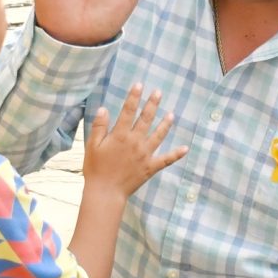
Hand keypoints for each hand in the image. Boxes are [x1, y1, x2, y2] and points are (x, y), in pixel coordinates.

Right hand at [83, 83, 187, 197]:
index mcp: (120, 135)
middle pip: (146, 119)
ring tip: (172, 114)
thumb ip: (99, 127)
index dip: (134, 97)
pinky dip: (176, 154)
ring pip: (159, 135)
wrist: (105, 192)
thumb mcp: (92, 146)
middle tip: (159, 92)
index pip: (128, 111)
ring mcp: (145, 154)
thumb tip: (104, 109)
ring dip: (166, 124)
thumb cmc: (96, 169)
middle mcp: (136, 142)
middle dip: (152, 104)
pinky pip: (166, 159)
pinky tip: (185, 148)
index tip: (139, 85)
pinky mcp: (150, 167)